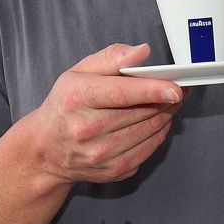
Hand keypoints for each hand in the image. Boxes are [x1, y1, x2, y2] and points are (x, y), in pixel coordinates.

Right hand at [22, 42, 183, 184]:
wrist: (46, 150)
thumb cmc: (65, 106)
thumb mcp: (78, 73)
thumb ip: (111, 58)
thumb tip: (142, 52)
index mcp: (78, 98)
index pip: (121, 94)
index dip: (152, 90)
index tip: (176, 87)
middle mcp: (88, 129)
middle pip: (141, 112)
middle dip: (166, 99)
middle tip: (177, 88)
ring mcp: (101, 155)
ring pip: (150, 131)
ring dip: (166, 115)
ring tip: (168, 102)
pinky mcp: (114, 170)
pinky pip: (149, 150)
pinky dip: (158, 134)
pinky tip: (156, 122)